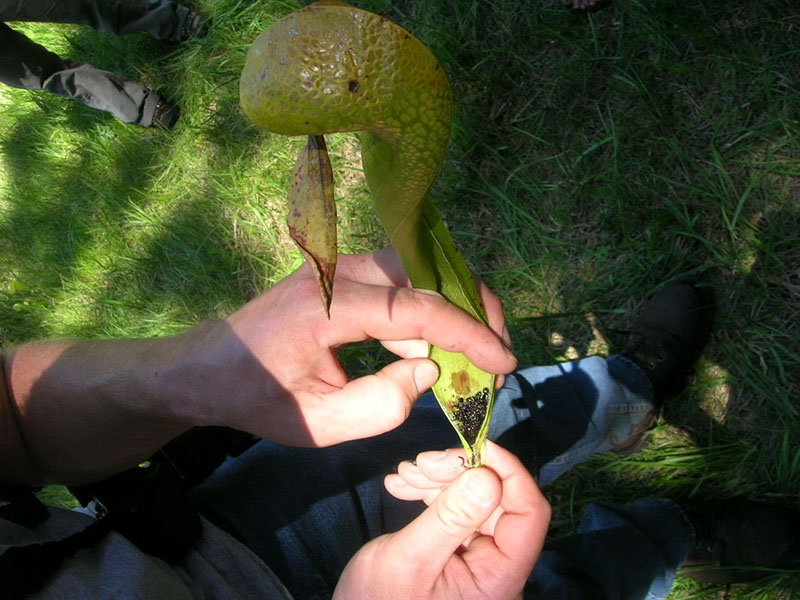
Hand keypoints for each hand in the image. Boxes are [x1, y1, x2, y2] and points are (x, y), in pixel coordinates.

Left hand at [188, 249, 515, 445]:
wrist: (213, 366)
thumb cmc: (259, 397)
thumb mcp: (318, 423)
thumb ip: (380, 406)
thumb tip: (431, 373)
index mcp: (326, 306)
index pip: (416, 308)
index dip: (468, 334)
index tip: (504, 362)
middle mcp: (338, 271)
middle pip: (428, 274)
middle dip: (475, 311)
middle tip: (499, 357)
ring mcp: (342, 265)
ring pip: (421, 273)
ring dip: (456, 310)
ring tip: (478, 358)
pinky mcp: (346, 271)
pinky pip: (404, 282)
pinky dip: (430, 312)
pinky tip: (436, 353)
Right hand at [334, 441, 550, 598]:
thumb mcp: (410, 559)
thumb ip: (451, 517)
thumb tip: (488, 473)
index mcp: (500, 578)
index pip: (528, 514)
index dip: (507, 472)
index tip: (475, 444)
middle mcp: (497, 568)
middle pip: (497, 502)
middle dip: (460, 472)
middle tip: (422, 461)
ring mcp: (477, 560)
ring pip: (474, 501)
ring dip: (440, 479)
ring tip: (405, 473)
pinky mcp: (458, 553)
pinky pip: (455, 512)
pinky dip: (430, 493)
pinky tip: (403, 485)